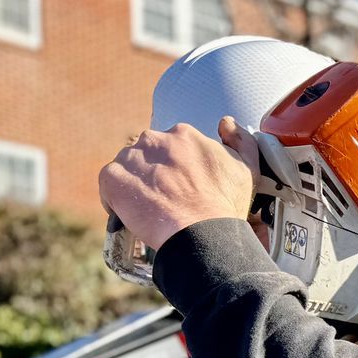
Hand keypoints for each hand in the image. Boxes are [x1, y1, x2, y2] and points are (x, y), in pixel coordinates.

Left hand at [98, 116, 257, 252]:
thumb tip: (226, 123)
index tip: (183, 186)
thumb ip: (240, 140)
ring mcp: (131, 158)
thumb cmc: (226, 206)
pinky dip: (116, 197)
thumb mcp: (247, 169)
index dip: (177, 168)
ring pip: (128, 166)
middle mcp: (155, 139)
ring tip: (152, 208)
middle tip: (168, 199)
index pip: (172, 146)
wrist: (202, 235)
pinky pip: (109, 183)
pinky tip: (133, 213)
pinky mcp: (113, 178)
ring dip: (136, 183)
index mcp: (184, 135)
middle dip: (155, 172)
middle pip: (148, 153)